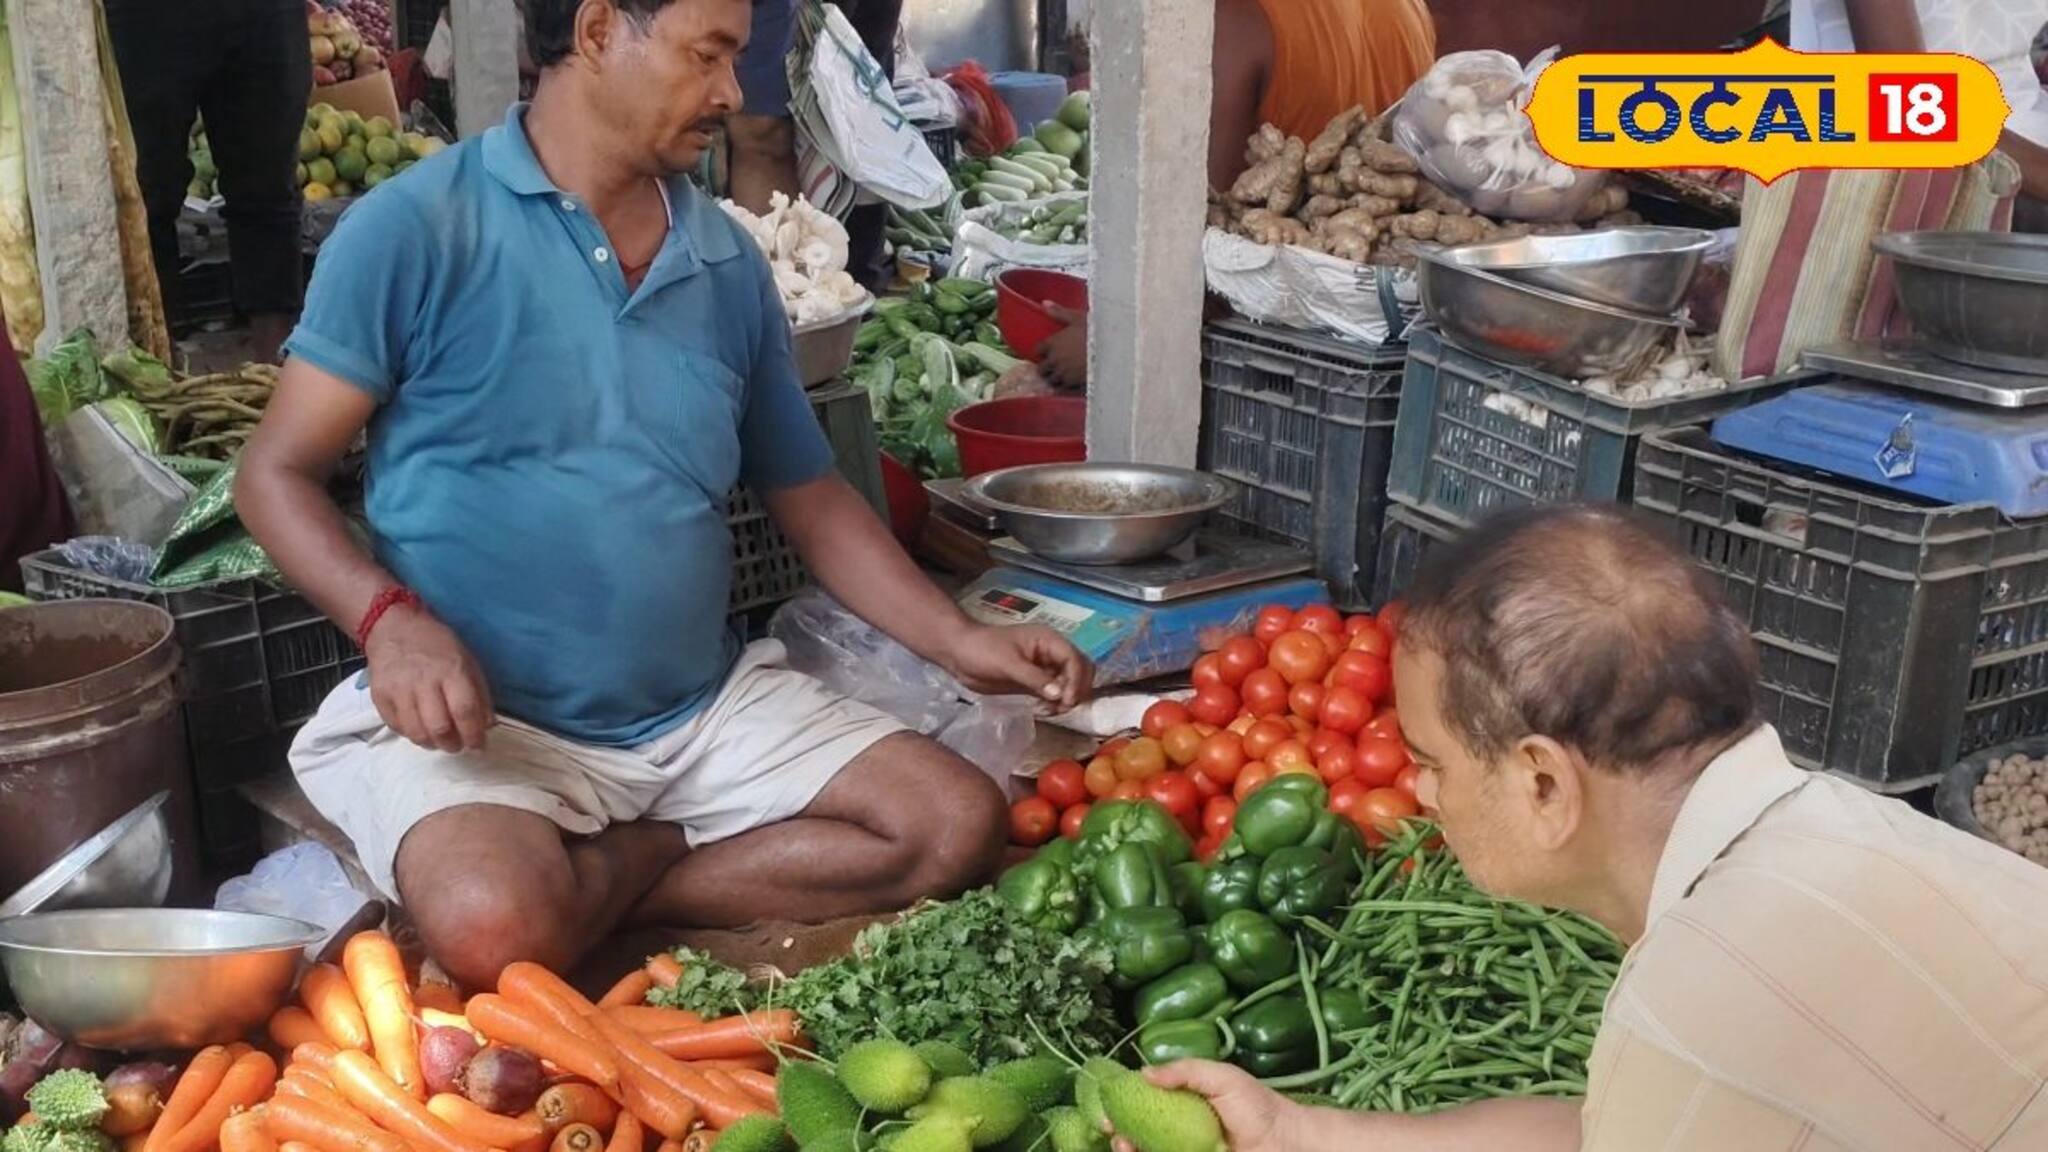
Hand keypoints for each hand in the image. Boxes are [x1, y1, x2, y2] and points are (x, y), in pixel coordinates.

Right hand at [363, 604, 494, 752]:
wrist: (395, 627)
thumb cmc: (438, 646)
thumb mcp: (468, 662)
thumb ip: (480, 695)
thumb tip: (487, 727)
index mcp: (451, 671)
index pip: (464, 711)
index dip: (473, 734)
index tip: (479, 745)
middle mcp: (423, 681)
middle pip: (438, 727)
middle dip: (452, 745)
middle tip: (458, 746)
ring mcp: (398, 690)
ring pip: (416, 733)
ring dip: (431, 744)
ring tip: (439, 740)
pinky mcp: (379, 696)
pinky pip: (396, 727)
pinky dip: (411, 734)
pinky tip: (420, 728)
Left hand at [941, 622, 1092, 711]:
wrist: (959, 654)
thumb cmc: (982, 650)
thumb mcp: (1008, 664)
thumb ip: (1035, 679)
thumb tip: (1059, 694)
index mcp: (1049, 641)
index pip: (1075, 659)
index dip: (1076, 680)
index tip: (1067, 700)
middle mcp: (1051, 653)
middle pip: (1081, 670)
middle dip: (1077, 689)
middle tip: (1062, 707)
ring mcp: (1045, 668)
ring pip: (1070, 683)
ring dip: (1067, 698)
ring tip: (1051, 711)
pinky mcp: (1036, 682)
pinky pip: (1055, 693)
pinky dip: (1055, 703)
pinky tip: (1043, 710)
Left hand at [1035, 304, 1088, 390]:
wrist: (1112, 348)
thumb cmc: (1095, 330)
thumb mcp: (1077, 318)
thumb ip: (1059, 312)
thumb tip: (1044, 303)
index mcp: (1052, 343)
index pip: (1038, 350)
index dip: (1042, 351)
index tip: (1047, 351)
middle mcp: (1054, 360)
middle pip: (1042, 369)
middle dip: (1046, 367)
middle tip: (1054, 365)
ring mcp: (1063, 373)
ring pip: (1051, 380)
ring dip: (1055, 378)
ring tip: (1063, 374)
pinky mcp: (1073, 384)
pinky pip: (1062, 389)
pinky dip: (1064, 386)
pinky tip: (1071, 382)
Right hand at [1113, 1062, 1304, 1151]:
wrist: (1285, 1142)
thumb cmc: (1256, 1106)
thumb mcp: (1221, 1076)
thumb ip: (1185, 1071)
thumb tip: (1144, 1072)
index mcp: (1184, 1104)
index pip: (1146, 1102)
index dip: (1124, 1103)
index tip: (1108, 1106)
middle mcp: (1180, 1129)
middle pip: (1139, 1131)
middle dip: (1119, 1131)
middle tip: (1111, 1129)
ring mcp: (1185, 1151)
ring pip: (1147, 1151)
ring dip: (1127, 1148)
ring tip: (1122, 1144)